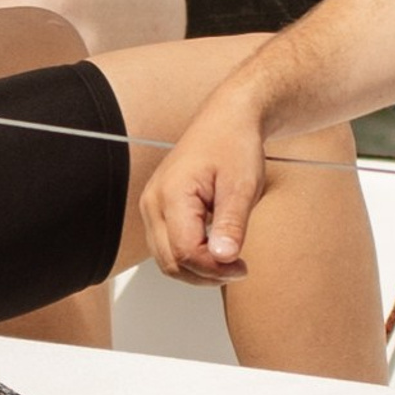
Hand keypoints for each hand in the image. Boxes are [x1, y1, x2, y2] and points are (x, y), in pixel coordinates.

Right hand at [140, 90, 268, 284]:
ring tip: (229, 260)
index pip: (185, 252)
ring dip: (197, 269)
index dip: (214, 268)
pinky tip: (214, 249)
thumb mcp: (241, 186)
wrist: (227, 120)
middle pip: (171, 262)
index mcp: (172, 194)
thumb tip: (224, 258)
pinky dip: (190, 256)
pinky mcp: (159, 208)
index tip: (241, 266)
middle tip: (238, 267)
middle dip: (205, 274)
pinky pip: (167, 246)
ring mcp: (152, 206)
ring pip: (166, 259)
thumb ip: (231, 224)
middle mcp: (154, 202)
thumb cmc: (233, 144)